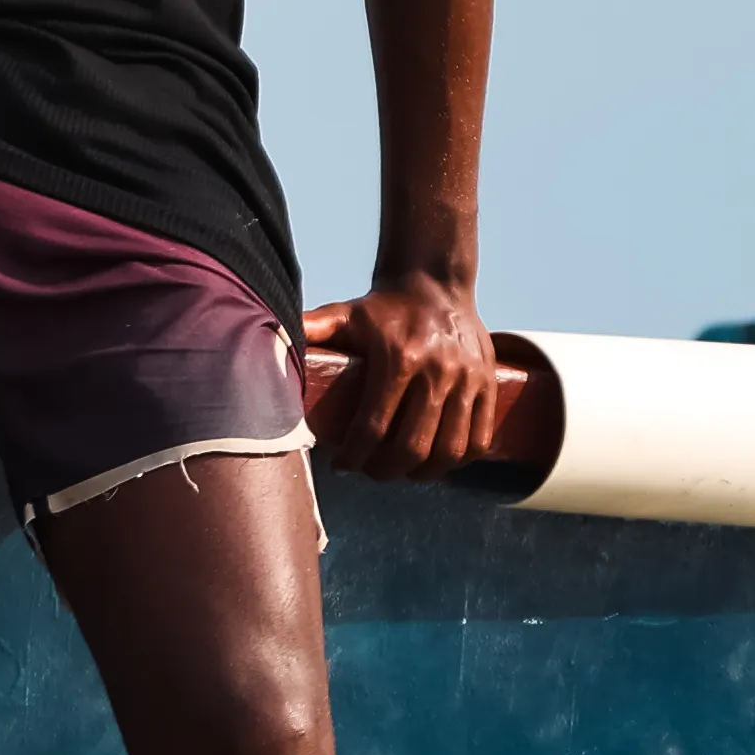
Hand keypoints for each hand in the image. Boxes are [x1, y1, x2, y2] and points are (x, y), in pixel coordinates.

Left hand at [299, 273, 511, 481]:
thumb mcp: (344, 314)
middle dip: (385, 471)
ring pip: (448, 451)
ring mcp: (468, 380)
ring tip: (402, 470)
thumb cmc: (383, 308)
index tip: (342, 465)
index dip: (354, 457)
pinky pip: (479, 441)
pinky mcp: (489, 385)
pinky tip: (435, 460)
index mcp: (399, 359)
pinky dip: (457, 461)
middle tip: (370, 471)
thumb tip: (266, 347)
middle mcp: (438, 372)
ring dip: (422, 472)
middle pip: (411, 447)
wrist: (436, 283)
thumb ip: (311, 331)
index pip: (373, 428)